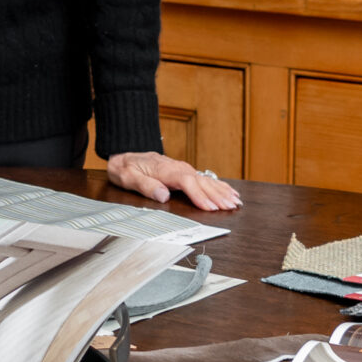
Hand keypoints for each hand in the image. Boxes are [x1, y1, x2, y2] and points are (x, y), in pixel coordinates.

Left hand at [106, 151, 242, 211]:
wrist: (125, 154)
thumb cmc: (125, 167)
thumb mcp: (128, 177)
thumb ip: (145, 186)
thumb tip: (163, 195)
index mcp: (165, 169)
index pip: (186, 182)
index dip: (199, 195)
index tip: (210, 207)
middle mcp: (178, 167)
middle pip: (201, 181)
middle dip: (217, 195)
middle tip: (230, 207)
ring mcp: (183, 169)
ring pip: (206, 180)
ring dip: (222, 191)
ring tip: (236, 202)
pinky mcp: (185, 172)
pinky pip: (205, 179)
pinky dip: (219, 185)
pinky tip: (230, 191)